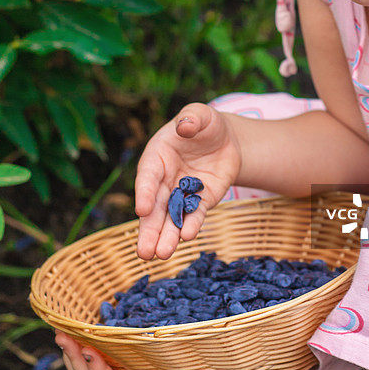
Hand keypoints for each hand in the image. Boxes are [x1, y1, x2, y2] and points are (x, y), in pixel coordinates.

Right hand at [135, 103, 241, 259]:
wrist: (225, 140)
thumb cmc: (205, 123)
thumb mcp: (200, 114)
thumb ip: (192, 117)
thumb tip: (185, 125)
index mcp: (157, 156)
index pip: (148, 176)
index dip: (145, 192)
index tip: (142, 209)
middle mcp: (164, 179)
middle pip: (154, 207)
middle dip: (149, 229)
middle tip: (144, 252)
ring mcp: (181, 193)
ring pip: (171, 218)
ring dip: (166, 236)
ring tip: (160, 255)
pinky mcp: (200, 202)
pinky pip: (194, 216)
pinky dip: (191, 226)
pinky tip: (187, 236)